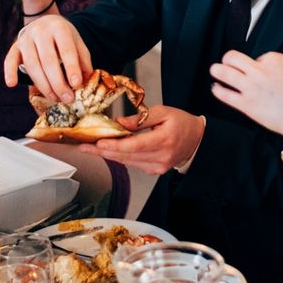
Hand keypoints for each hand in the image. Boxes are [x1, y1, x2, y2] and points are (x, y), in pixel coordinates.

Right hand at [3, 15, 92, 101]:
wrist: (45, 23)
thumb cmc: (64, 38)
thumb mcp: (78, 44)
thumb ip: (83, 61)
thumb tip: (86, 83)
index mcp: (60, 28)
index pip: (66, 50)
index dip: (71, 68)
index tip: (77, 85)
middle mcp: (41, 31)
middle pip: (48, 61)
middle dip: (58, 83)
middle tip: (67, 99)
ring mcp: (26, 38)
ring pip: (32, 64)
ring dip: (43, 85)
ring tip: (55, 98)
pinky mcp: (15, 46)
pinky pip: (10, 59)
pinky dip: (10, 72)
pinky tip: (12, 84)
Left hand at [80, 105, 205, 174]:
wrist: (197, 140)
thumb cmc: (182, 123)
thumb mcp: (163, 112)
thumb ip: (140, 119)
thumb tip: (120, 123)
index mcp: (164, 140)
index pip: (134, 145)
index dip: (114, 145)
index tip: (98, 143)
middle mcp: (161, 157)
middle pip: (126, 156)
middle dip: (103, 151)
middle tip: (84, 147)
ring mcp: (158, 166)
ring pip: (127, 162)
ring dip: (109, 155)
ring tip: (90, 149)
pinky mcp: (155, 170)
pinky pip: (133, 164)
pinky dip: (121, 157)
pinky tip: (109, 152)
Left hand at [210, 51, 282, 135]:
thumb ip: (280, 71)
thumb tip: (270, 76)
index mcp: (275, 59)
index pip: (258, 58)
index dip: (258, 66)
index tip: (261, 74)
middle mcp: (260, 70)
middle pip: (233, 57)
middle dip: (229, 59)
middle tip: (227, 64)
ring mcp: (251, 87)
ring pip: (224, 72)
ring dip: (217, 70)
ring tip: (215, 71)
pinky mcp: (246, 105)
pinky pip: (225, 94)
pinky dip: (218, 90)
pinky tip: (216, 88)